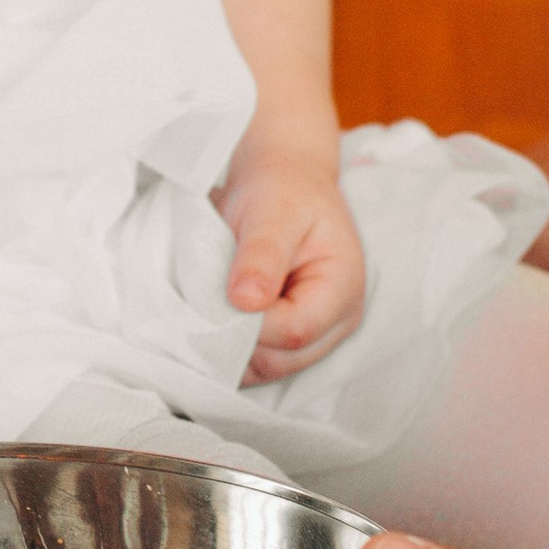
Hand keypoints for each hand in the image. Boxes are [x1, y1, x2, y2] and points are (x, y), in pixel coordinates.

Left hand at [219, 141, 365, 380]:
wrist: (284, 181)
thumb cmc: (282, 190)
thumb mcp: (271, 212)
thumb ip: (261, 256)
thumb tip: (246, 302)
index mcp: (343, 287)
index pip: (294, 331)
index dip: (250, 324)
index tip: (218, 295)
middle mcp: (338, 319)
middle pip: (284, 359)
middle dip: (238, 340)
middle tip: (204, 302)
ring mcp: (319, 333)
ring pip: (270, 367)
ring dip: (233, 348)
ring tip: (209, 307)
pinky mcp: (294, 336)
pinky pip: (262, 359)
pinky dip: (234, 349)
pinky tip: (215, 321)